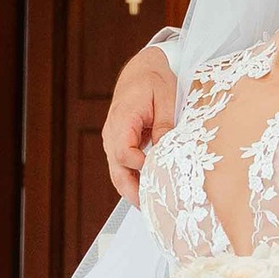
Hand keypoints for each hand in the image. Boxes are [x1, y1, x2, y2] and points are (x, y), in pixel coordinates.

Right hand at [103, 42, 177, 202]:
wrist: (141, 69)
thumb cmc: (154, 80)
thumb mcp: (166, 97)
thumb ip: (165, 124)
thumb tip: (165, 150)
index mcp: (122, 120)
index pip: (125, 153)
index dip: (141, 167)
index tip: (159, 174)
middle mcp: (112, 133)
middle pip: (116, 170)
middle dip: (132, 191)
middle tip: (150, 208)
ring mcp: (113, 139)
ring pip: (117, 171)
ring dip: (132, 189)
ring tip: (152, 206)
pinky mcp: (119, 143)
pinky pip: (122, 166)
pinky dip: (133, 179)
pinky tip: (148, 190)